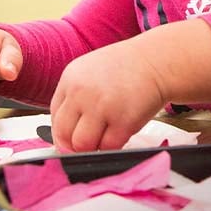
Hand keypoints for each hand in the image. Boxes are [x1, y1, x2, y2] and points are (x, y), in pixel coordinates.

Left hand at [50, 41, 166, 151]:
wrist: (156, 61)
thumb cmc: (125, 69)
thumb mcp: (88, 73)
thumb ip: (74, 98)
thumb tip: (64, 135)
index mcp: (70, 80)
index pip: (55, 117)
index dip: (62, 134)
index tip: (70, 141)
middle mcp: (81, 92)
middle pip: (64, 134)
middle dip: (74, 146)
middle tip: (88, 145)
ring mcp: (102, 107)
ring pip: (83, 145)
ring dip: (94, 148)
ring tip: (105, 137)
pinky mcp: (123, 121)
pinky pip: (108, 147)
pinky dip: (113, 147)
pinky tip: (120, 135)